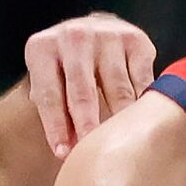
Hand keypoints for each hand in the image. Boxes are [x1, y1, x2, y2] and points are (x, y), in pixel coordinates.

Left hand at [24, 12, 157, 158]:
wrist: (93, 32)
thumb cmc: (65, 69)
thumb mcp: (48, 82)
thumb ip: (54, 111)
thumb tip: (68, 151)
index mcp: (42, 48)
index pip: (49, 94)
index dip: (56, 127)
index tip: (64, 153)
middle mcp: (74, 37)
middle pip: (82, 90)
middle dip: (87, 124)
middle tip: (92, 148)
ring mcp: (107, 35)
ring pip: (117, 89)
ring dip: (120, 120)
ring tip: (122, 142)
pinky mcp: (135, 40)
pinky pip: (142, 81)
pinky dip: (143, 104)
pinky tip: (142, 121)